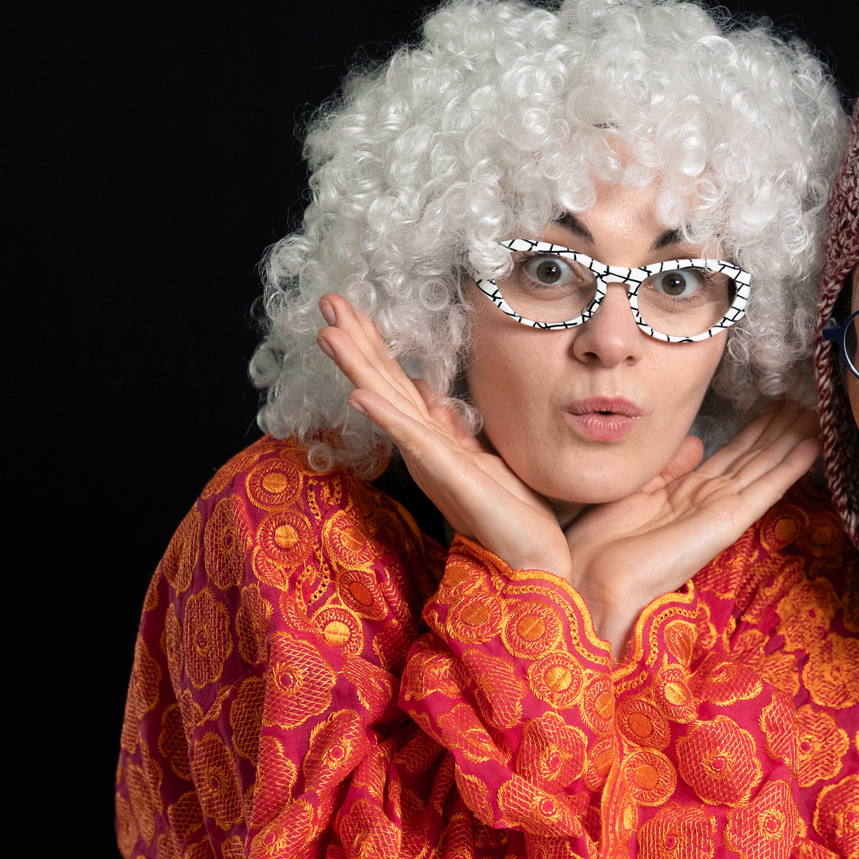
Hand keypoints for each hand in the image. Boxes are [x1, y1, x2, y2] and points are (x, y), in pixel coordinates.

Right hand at [314, 293, 570, 577]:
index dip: (373, 344)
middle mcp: (422, 447)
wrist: (531, 558)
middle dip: (356, 341)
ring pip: (387, 404)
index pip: (395, 382)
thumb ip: (453, 429)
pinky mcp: (448, 475)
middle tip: (327, 300)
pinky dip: (386, 415)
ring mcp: (431, 460)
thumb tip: (431, 397)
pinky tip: (359, 393)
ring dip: (357, 367)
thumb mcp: (482, 458)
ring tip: (329, 333)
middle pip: (381, 384)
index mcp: (431, 439)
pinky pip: (413, 440)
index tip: (348, 308)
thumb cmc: (510, 512)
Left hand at [565, 401, 821, 651]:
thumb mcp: (637, 487)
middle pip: (756, 457)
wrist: (597, 577)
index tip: (778, 405)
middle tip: (809, 401)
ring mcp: (723, 509)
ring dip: (793, 440)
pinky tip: (813, 445)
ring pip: (766, 466)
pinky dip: (790, 466)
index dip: (757, 429)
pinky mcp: (730, 520)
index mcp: (689, 492)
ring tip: (819, 414)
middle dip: (782, 429)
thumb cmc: (606, 540)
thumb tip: (698, 443)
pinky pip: (766, 487)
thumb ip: (669, 464)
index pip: (733, 454)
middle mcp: (711, 499)